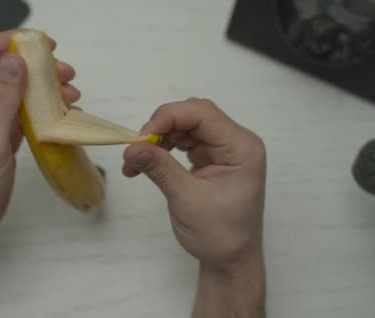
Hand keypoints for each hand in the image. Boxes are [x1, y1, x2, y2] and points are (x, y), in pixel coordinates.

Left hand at [0, 30, 80, 244]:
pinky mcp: (3, 135)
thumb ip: (3, 99)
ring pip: (21, 91)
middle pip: (8, 69)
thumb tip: (16, 60)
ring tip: (73, 94)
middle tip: (67, 73)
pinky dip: (46, 110)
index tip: (47, 45)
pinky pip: (26, 113)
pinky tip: (66, 114)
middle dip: (39, 67)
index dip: (15, 42)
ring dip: (47, 89)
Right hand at [123, 98, 265, 272]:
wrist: (230, 260)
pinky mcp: (211, 158)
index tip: (142, 136)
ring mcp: (224, 150)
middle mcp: (236, 143)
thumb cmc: (219, 235)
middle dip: (162, 127)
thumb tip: (132, 147)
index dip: (170, 117)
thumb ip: (160, 168)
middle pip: (194, 116)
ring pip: (186, 126)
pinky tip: (146, 162)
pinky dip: (164, 148)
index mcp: (242, 148)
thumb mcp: (187, 200)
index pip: (204, 114)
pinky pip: (185, 141)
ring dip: (159, 138)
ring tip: (136, 160)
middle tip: (137, 148)